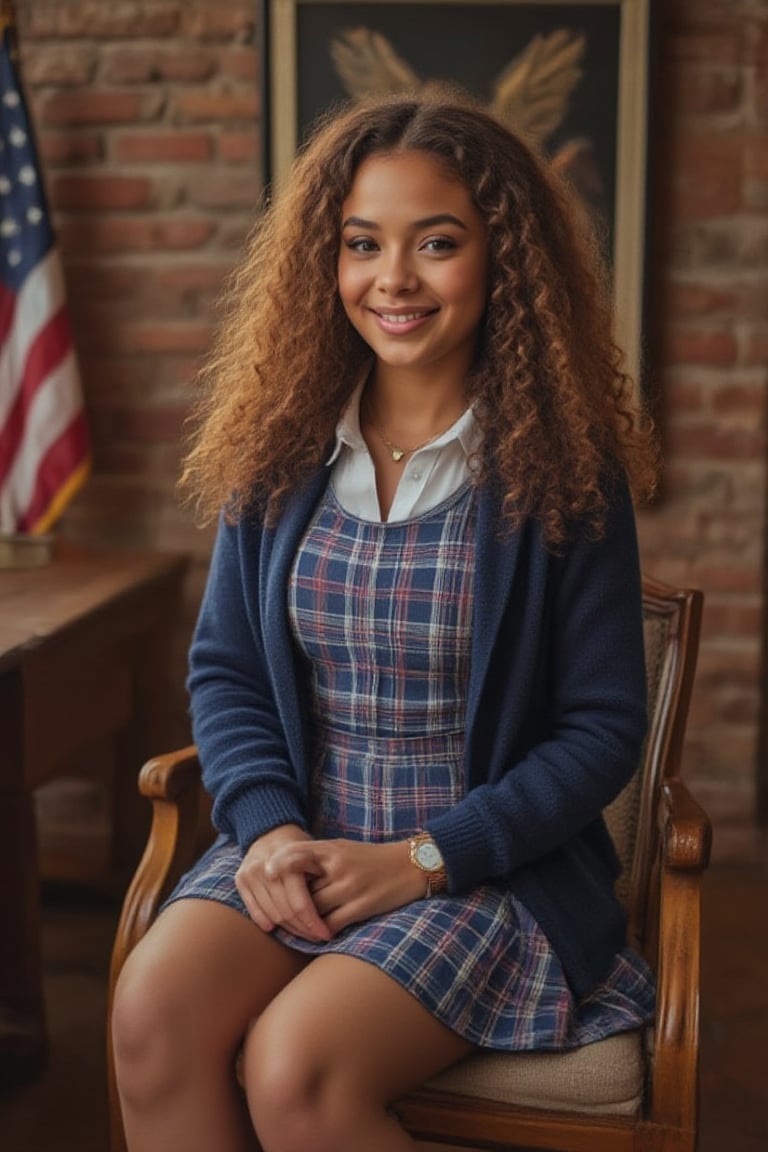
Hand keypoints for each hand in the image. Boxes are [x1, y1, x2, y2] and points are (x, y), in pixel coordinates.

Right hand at [235, 824, 330, 942]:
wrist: (269, 830)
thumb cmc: (298, 845)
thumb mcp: (313, 853)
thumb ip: (320, 875)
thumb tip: (331, 909)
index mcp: (287, 863)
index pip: (299, 904)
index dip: (313, 923)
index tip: (326, 934)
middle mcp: (265, 869)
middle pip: (285, 912)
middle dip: (303, 930)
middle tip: (317, 937)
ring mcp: (251, 874)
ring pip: (271, 915)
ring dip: (288, 930)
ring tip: (303, 935)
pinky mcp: (240, 880)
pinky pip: (253, 910)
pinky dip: (265, 922)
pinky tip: (278, 929)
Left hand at [271, 838, 427, 935]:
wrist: (412, 866)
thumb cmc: (373, 859)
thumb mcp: (345, 849)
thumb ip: (318, 858)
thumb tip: (285, 873)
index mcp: (333, 849)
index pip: (296, 853)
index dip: (278, 864)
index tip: (266, 875)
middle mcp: (339, 866)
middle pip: (300, 889)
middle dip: (288, 904)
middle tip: (277, 915)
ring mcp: (350, 887)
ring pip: (312, 910)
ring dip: (303, 922)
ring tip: (295, 929)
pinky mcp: (362, 906)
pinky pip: (330, 925)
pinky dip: (321, 933)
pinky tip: (319, 935)